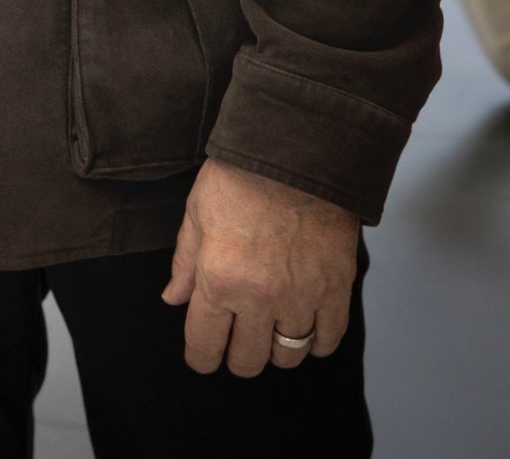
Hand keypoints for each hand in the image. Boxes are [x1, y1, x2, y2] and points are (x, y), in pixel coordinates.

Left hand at [162, 156, 358, 377]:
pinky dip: (317, 341)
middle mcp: (259, 298)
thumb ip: (185, 262)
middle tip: (237, 341)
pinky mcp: (336, 289)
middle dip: (237, 357)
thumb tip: (174, 299)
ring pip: (289, 356)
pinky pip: (328, 339)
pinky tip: (307, 327)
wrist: (297, 150)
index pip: (205, 345)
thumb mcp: (198, 211)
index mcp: (218, 279)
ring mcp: (301, 297)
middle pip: (248, 360)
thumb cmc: (241, 174)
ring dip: (277, 350)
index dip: (201, 358)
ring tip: (272, 332)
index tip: (203, 356)